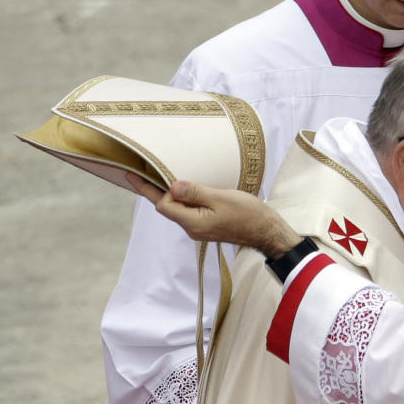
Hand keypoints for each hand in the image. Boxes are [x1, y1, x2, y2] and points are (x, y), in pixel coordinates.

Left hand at [126, 173, 301, 258]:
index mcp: (193, 222)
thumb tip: (172, 186)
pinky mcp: (207, 226)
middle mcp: (192, 228)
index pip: (164, 205)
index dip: (152, 189)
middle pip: (168, 208)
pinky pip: (189, 211)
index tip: (137, 173)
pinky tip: (187, 189)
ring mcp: (199, 229)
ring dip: (171, 194)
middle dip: (155, 190)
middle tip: (139, 173)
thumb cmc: (248, 214)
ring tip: (162, 176)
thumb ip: (195, 193)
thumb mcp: (221, 198)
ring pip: (178, 209)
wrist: (266, 231)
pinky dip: (184, 199)